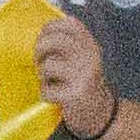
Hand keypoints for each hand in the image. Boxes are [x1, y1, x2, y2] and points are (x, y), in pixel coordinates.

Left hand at [25, 1, 111, 129]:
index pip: (70, 24)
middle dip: (40, 49)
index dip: (50, 28)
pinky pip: (47, 90)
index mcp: (91, 46)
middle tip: (38, 60)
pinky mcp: (76, 95)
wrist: (101, 115)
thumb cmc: (82, 85)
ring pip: (49, 65)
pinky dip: (45, 95)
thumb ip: (67, 46)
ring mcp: (84, 76)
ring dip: (42, 75)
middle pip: (56, 41)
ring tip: (49, 81)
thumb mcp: (82, 61)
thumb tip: (40, 32)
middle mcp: (90, 58)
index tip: (43, 38)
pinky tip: (55, 97)